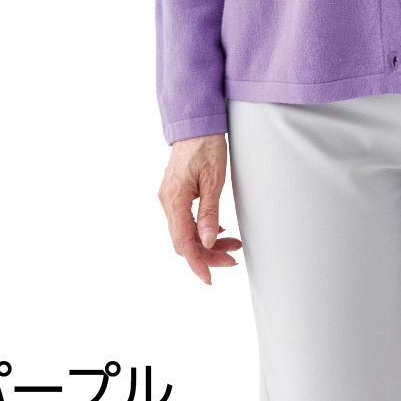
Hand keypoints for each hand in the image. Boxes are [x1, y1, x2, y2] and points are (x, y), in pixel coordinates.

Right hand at [157, 134, 242, 283]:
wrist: (196, 123)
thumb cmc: (206, 146)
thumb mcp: (214, 180)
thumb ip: (210, 212)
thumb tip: (209, 240)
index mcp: (174, 200)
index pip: (183, 242)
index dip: (197, 262)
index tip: (209, 278)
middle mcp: (167, 202)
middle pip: (184, 241)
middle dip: (208, 254)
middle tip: (233, 258)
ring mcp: (170, 198)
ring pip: (186, 231)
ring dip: (207, 241)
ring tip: (233, 244)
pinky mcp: (175, 193)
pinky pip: (185, 220)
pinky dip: (202, 229)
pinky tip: (219, 229)